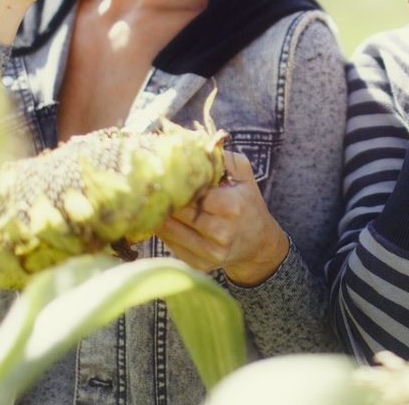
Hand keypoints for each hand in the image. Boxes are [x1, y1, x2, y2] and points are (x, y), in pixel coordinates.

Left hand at [156, 152, 288, 285]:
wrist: (258, 242)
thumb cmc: (247, 202)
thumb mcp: (244, 175)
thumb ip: (223, 158)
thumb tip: (196, 144)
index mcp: (233, 206)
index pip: (196, 193)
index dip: (180, 184)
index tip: (166, 174)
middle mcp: (223, 232)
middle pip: (181, 213)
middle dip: (166, 199)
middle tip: (150, 186)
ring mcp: (211, 252)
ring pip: (172, 231)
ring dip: (159, 216)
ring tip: (150, 202)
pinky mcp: (201, 264)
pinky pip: (173, 246)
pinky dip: (164, 232)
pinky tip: (161, 219)